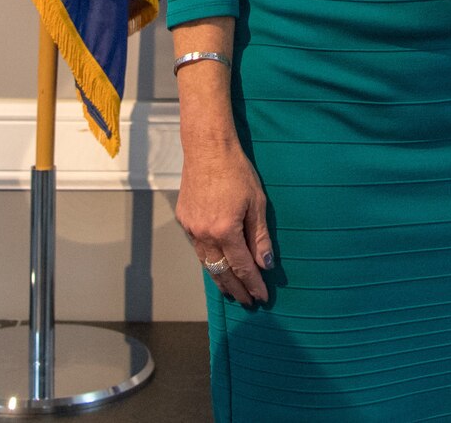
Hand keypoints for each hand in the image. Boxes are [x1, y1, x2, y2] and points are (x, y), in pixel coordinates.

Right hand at [175, 138, 273, 306]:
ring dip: (221, 279)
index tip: (262, 296)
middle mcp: (204, 234)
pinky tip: (217, 265)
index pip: (242, 267)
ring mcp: (191, 228)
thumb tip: (266, 264)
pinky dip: (210, 261)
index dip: (253, 284)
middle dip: (236, 289)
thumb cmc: (236, 171)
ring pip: (207, 264)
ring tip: (233, 291)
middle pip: (222, 272)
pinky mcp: (184, 220)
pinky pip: (198, 248)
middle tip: (248, 301)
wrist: (207, 149)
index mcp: (225, 230)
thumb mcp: (257, 203)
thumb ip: (259, 237)